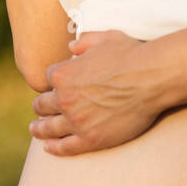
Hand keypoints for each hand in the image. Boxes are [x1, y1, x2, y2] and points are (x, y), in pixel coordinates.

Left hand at [29, 29, 162, 155]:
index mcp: (63, 74)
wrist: (151, 79)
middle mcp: (64, 98)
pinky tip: (48, 147)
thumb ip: (84, 41)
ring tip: (36, 129)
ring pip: (49, 128)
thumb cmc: (130, 55)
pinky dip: (54, 147)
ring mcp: (76, 121)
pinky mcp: (90, 139)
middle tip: (39, 110)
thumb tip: (71, 47)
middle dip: (40, 106)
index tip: (55, 86)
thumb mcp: (104, 38)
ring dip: (39, 128)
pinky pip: (65, 147)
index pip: (48, 79)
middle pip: (42, 105)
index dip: (53, 81)